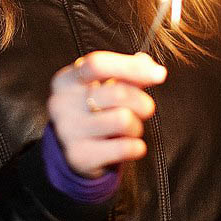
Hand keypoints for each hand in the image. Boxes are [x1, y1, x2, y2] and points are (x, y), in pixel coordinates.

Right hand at [47, 50, 166, 177]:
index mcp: (66, 79)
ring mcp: (67, 130)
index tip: (159, 74)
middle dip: (142, 101)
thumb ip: (128, 73)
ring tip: (131, 128)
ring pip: (122, 120)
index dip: (131, 66)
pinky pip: (124, 148)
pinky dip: (136, 147)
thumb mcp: (104, 87)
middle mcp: (61, 103)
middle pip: (117, 93)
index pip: (97, 64)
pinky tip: (131, 146)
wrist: (73, 152)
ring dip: (136, 126)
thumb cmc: (94, 111)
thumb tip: (153, 69)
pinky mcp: (79, 156)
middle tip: (145, 109)